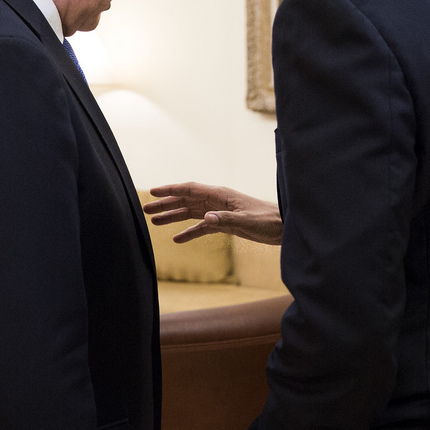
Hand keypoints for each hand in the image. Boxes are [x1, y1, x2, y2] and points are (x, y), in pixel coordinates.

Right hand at [144, 183, 282, 245]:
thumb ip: (225, 219)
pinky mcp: (225, 224)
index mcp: (220, 195)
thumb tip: (204, 219)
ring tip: (154, 221)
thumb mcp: (247, 221)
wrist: (285, 227)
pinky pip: (201, 227)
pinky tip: (177, 239)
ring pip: (190, 212)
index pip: (189, 189)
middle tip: (145, 208)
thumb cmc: (269, 221)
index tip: (152, 192)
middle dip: (165, 203)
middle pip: (185, 200)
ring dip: (173, 216)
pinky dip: (189, 232)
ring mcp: (220, 212)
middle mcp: (217, 201)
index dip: (170, 190)